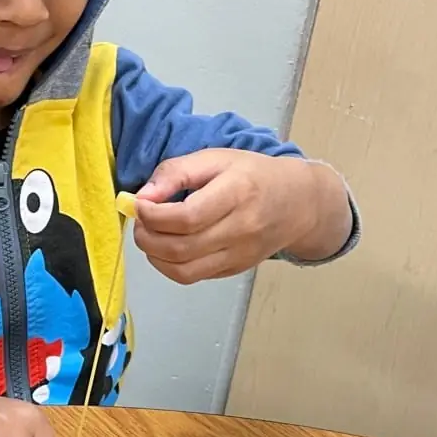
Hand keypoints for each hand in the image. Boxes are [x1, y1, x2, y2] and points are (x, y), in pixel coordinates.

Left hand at [132, 149, 352, 284]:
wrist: (297, 204)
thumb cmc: (254, 175)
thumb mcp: (217, 158)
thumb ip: (177, 172)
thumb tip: (143, 195)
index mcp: (237, 193)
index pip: (187, 217)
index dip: (154, 215)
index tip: (139, 205)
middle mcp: (240, 229)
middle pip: (181, 247)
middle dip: (148, 237)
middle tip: (140, 222)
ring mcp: (239, 255)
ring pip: (184, 270)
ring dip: (155, 256)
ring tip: (149, 236)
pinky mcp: (234, 270)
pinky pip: (193, 277)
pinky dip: (169, 266)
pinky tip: (166, 248)